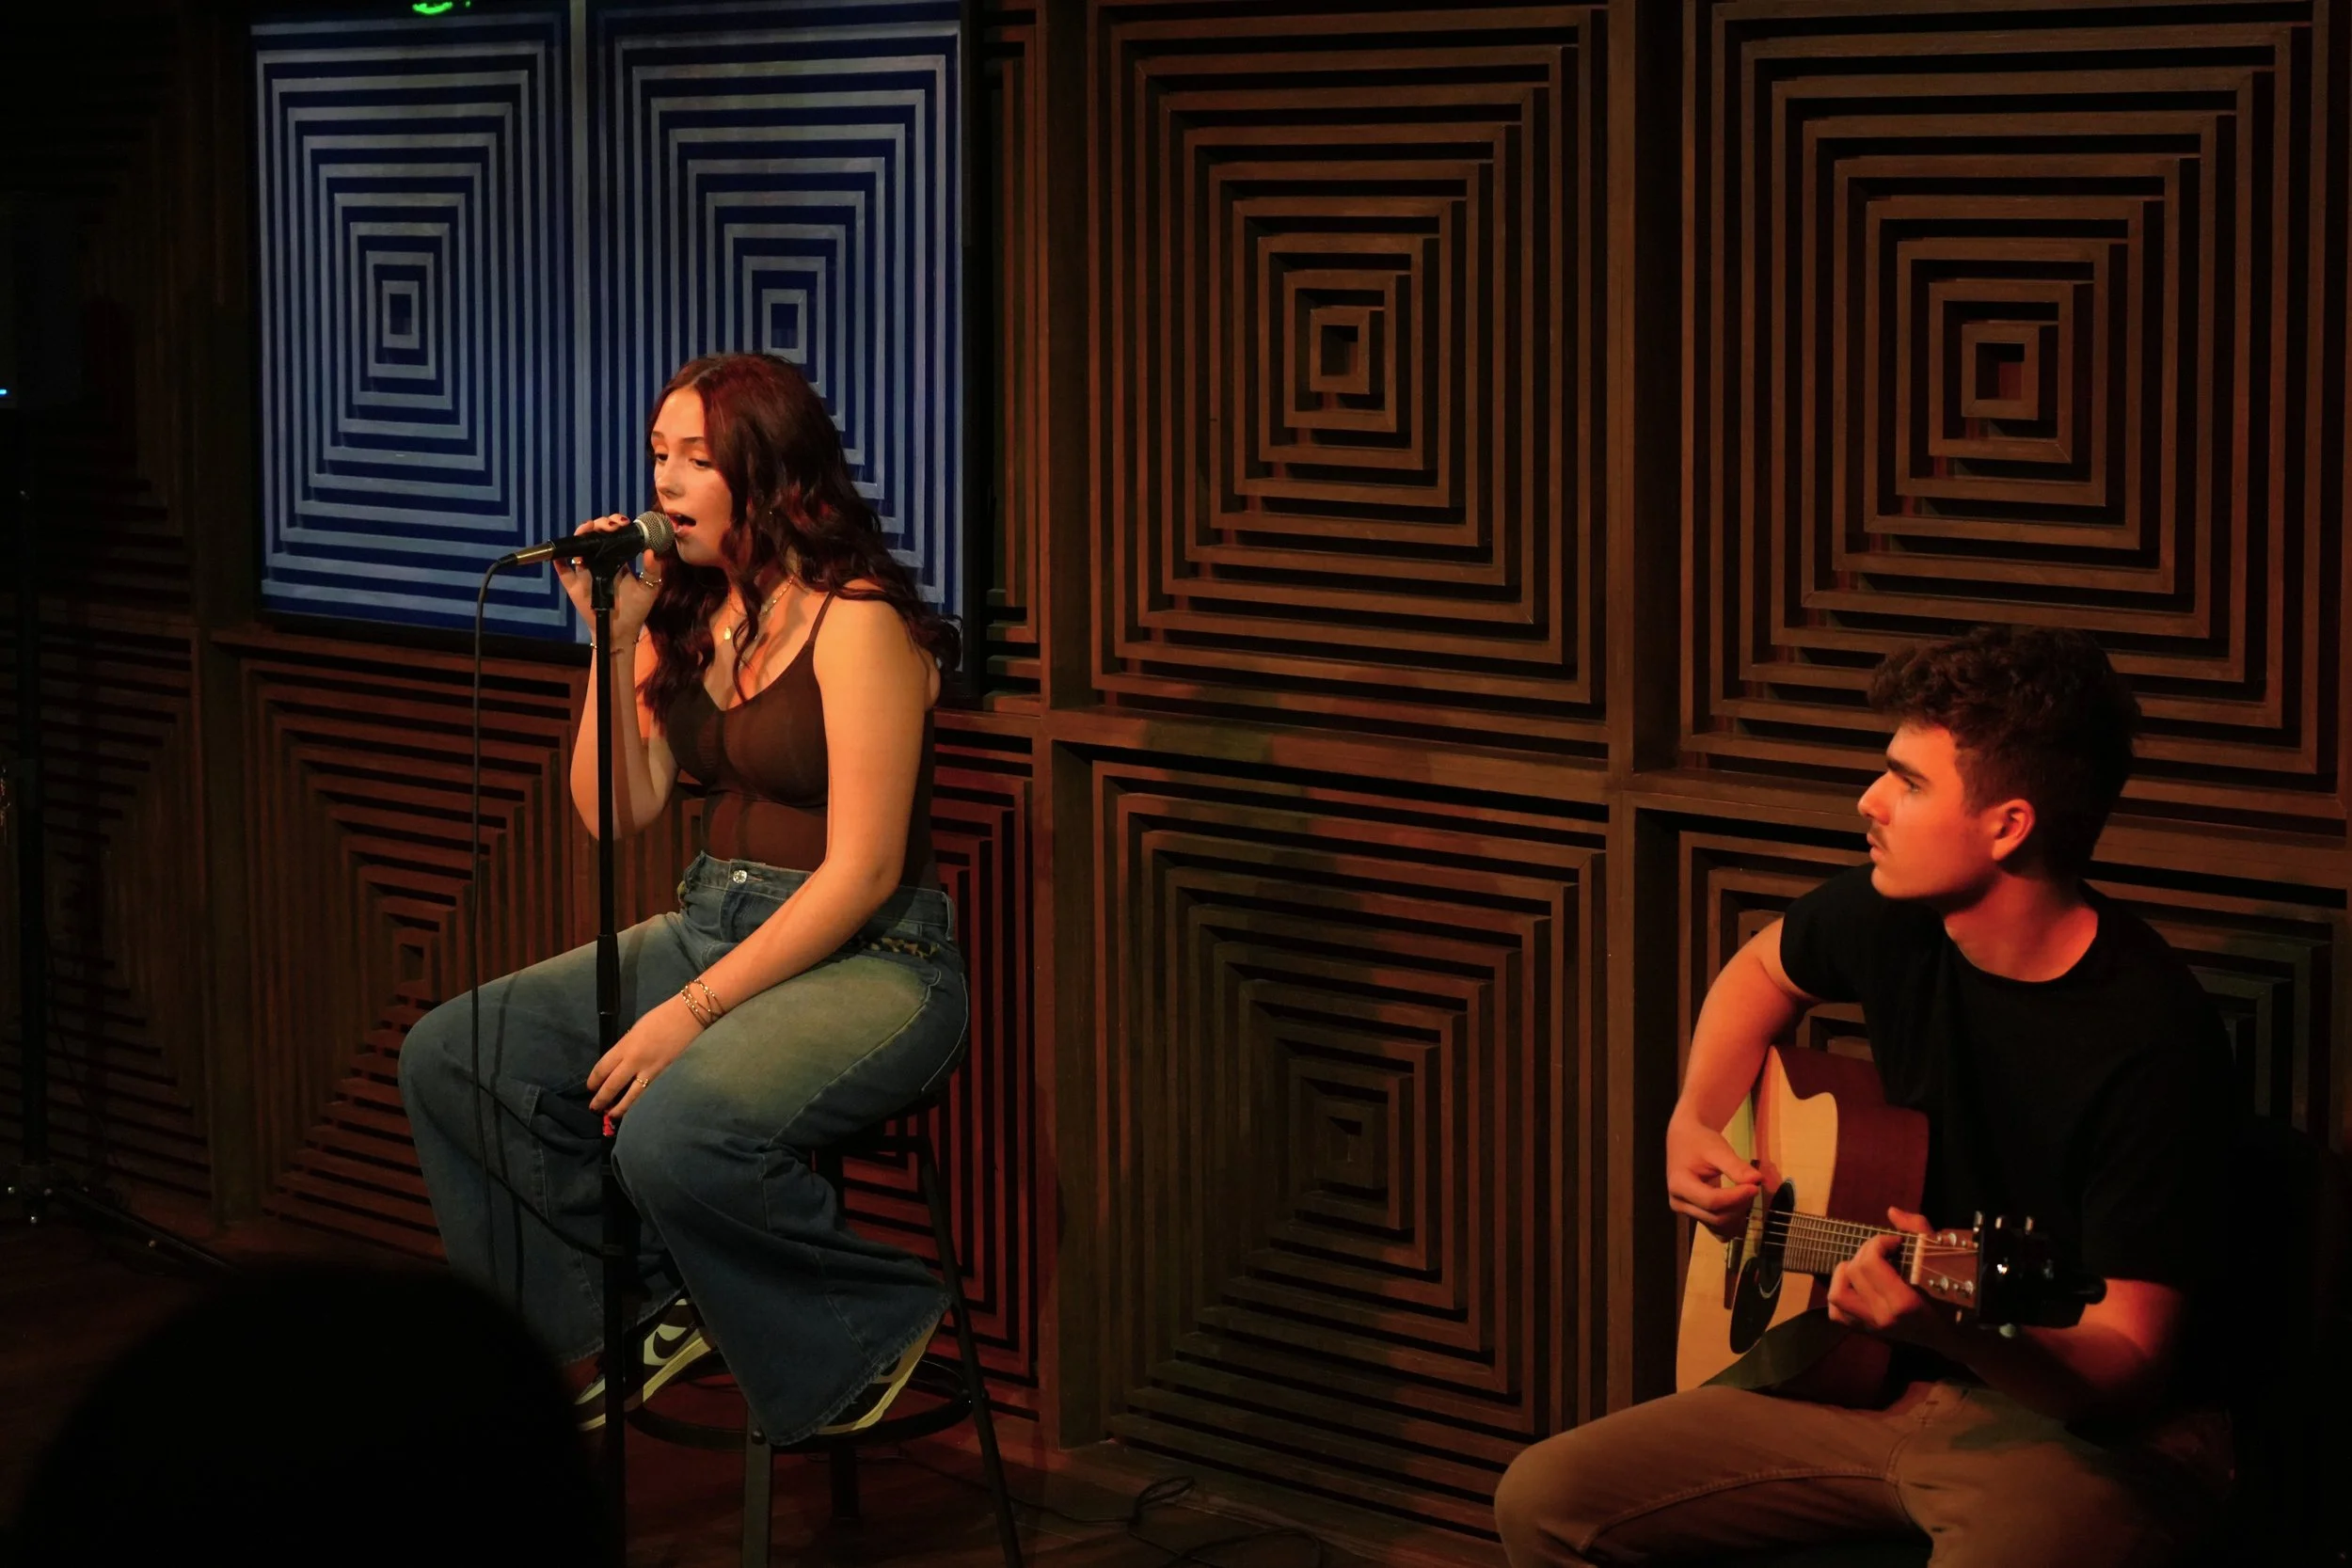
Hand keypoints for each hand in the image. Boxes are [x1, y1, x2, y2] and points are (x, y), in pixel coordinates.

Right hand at [555, 514, 663, 636]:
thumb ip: (653, 570)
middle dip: (599, 524)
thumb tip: (651, 551)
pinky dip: (558, 561)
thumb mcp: (649, 588)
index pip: (614, 535)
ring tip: (588, 530)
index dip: (615, 524)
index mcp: (618, 559)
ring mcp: (585, 572)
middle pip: (595, 536)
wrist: (621, 632)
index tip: (620, 523)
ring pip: (578, 548)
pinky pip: (562, 570)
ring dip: (580, 535)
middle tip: (608, 526)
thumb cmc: (636, 609)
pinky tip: (561, 554)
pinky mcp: (574, 585)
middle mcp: (600, 562)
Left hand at [586, 994, 702, 1119]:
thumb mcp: (635, 1031)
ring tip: (612, 1116)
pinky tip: (635, 1109)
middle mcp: (634, 1061)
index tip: (590, 1088)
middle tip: (594, 1108)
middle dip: (601, 1099)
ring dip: (619, 1108)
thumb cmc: (660, 1018)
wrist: (688, 1017)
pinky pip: (647, 1093)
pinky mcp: (665, 1076)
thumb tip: (619, 1063)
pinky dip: (639, 1102)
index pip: (602, 1069)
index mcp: (624, 1046)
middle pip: (612, 1086)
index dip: (593, 1081)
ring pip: (631, 1096)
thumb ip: (625, 1048)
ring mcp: (651, 1071)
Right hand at [1665, 1113, 1765, 1239]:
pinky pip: (1717, 1229)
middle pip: (1716, 1217)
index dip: (1736, 1197)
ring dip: (1738, 1214)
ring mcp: (1687, 1212)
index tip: (1754, 1186)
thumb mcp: (1717, 1149)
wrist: (1684, 1140)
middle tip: (1752, 1186)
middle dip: (1739, 1205)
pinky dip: (1732, 1221)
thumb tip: (1757, 1180)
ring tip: (1744, 1192)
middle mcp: (1679, 1203)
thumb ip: (1736, 1166)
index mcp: (1679, 1185)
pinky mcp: (1696, 1216)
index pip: (1712, 1201)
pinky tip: (1739, 1204)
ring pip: (1719, 1226)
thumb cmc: (1699, 1141)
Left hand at [1825, 1206, 1947, 1346]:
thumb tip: (1892, 1212)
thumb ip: (1918, 1231)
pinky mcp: (1866, 1331)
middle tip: (1884, 1249)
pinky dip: (1840, 1295)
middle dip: (1866, 1251)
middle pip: (1854, 1272)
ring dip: (1846, 1274)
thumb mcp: (1942, 1261)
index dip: (1879, 1243)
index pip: (1870, 1264)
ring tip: (1866, 1265)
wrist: (1954, 1336)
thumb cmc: (1952, 1297)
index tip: (1895, 1242)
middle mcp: (1884, 1317)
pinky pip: (1837, 1314)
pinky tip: (1856, 1284)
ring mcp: (1873, 1327)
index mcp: (1904, 1303)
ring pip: (1837, 1294)